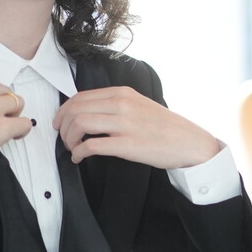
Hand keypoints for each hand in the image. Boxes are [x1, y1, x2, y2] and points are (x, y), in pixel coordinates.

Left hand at [53, 87, 220, 167]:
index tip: (61, 122)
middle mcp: (122, 104)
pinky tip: (80, 158)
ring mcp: (125, 124)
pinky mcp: (128, 145)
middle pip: (76, 109)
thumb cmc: (167, 128)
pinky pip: (91, 145)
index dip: (64, 110)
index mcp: (123, 93)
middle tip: (64, 137)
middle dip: (64, 125)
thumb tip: (89, 113)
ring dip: (69, 138)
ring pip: (80, 123)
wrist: (190, 142)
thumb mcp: (140, 105)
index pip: (81, 96)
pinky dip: (79, 152)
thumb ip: (117, 105)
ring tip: (72, 148)